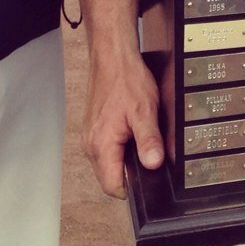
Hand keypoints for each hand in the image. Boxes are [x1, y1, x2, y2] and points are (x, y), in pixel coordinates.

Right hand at [83, 49, 164, 198]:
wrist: (112, 57)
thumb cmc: (126, 80)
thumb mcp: (145, 110)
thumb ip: (149, 140)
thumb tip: (154, 164)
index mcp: (101, 145)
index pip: (112, 186)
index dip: (132, 188)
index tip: (148, 179)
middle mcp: (90, 145)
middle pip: (109, 176)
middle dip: (130, 171)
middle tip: (149, 154)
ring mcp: (90, 136)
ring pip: (108, 162)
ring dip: (125, 157)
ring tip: (141, 139)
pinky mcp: (93, 129)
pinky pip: (106, 148)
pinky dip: (119, 146)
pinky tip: (131, 131)